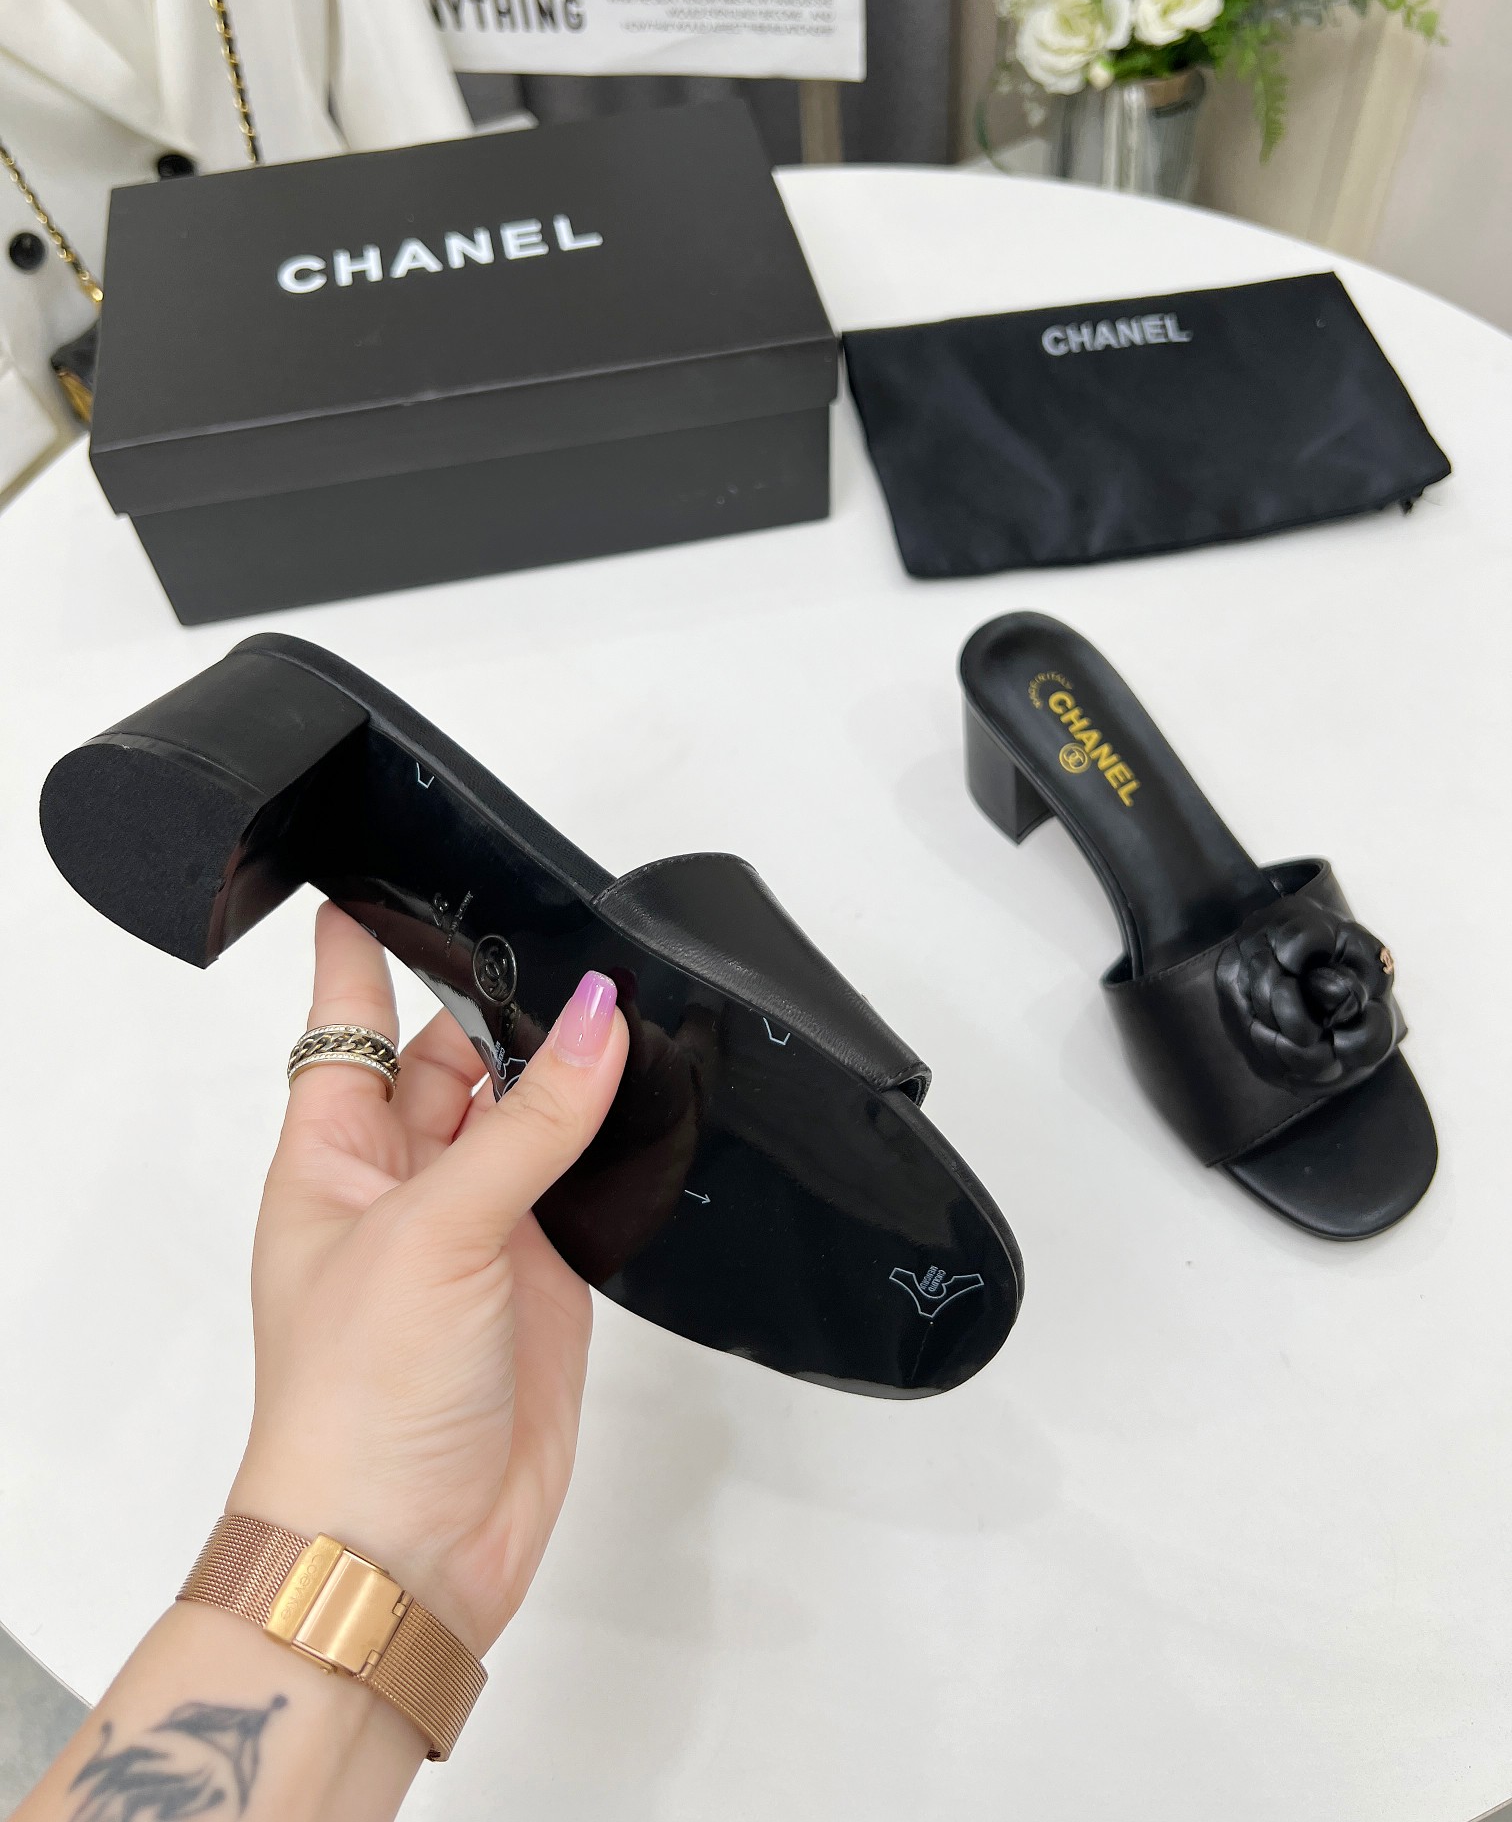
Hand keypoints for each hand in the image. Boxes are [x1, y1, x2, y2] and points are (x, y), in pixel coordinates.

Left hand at [230, 905, 626, 1654]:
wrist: (406, 1553)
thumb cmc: (359, 1400)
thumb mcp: (438, 1231)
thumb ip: (530, 1119)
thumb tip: (600, 1012)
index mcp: (333, 1155)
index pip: (346, 1021)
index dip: (363, 948)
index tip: (382, 872)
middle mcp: (403, 1183)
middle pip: (452, 1055)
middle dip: (500, 997)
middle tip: (565, 927)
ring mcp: (479, 1229)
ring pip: (527, 1113)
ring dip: (567, 1063)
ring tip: (622, 988)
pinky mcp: (546, 1274)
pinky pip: (581, 1178)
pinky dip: (612, 1136)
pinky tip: (648, 1088)